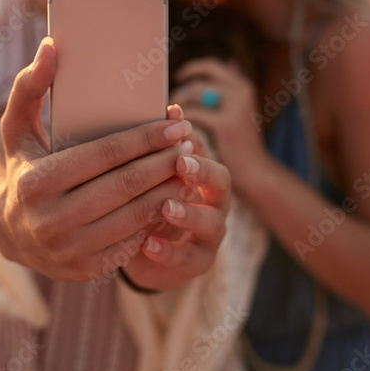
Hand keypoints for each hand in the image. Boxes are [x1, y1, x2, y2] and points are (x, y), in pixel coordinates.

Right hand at [0, 37, 198, 281]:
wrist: (9, 231)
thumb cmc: (24, 167)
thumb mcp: (18, 128)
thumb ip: (31, 86)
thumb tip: (52, 46)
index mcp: (36, 183)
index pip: (105, 155)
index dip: (146, 138)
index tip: (176, 123)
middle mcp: (51, 222)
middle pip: (126, 186)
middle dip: (165, 161)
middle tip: (189, 141)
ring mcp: (69, 251)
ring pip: (136, 216)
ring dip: (170, 190)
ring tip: (189, 167)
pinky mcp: (86, 270)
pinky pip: (134, 242)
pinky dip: (157, 219)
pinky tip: (173, 197)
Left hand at [116, 105, 231, 290]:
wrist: (147, 251)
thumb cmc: (149, 200)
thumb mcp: (150, 175)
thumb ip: (157, 147)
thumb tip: (167, 108)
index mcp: (202, 173)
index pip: (205, 152)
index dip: (193, 141)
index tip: (177, 131)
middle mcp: (213, 201)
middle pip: (222, 182)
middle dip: (203, 172)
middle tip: (182, 164)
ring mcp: (209, 234)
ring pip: (212, 223)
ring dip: (189, 214)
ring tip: (166, 206)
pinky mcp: (197, 262)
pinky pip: (189, 259)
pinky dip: (168, 252)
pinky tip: (147, 244)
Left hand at [172, 57, 269, 195]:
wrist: (253, 171)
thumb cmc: (238, 142)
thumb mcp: (235, 111)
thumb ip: (227, 90)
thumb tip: (230, 63)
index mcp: (242, 85)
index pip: (212, 66)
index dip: (192, 69)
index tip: (177, 78)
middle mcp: (241, 90)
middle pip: (202, 76)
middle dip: (182, 87)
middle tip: (169, 103)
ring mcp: (236, 105)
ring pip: (195, 92)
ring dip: (179, 103)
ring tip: (170, 118)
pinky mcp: (226, 124)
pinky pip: (194, 112)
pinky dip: (181, 121)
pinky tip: (175, 131)